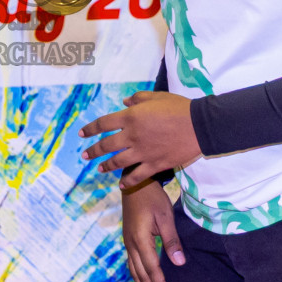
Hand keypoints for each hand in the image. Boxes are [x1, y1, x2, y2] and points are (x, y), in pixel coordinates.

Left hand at [80, 90, 202, 188]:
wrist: (199, 126)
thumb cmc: (178, 107)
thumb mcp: (156, 97)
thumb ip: (138, 99)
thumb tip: (124, 102)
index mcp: (131, 117)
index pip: (103, 123)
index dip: (90, 129)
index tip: (81, 134)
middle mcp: (132, 136)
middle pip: (106, 145)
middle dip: (93, 151)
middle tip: (84, 156)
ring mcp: (142, 152)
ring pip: (118, 162)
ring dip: (106, 166)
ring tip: (99, 169)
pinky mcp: (154, 165)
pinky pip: (137, 176)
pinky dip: (127, 182)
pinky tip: (121, 185)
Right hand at [123, 177, 183, 281]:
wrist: (134, 183)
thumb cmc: (152, 198)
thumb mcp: (165, 216)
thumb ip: (172, 240)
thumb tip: (179, 262)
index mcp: (140, 239)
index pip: (151, 267)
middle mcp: (131, 244)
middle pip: (141, 274)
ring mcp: (128, 243)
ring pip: (134, 272)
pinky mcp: (129, 241)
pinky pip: (132, 265)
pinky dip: (138, 279)